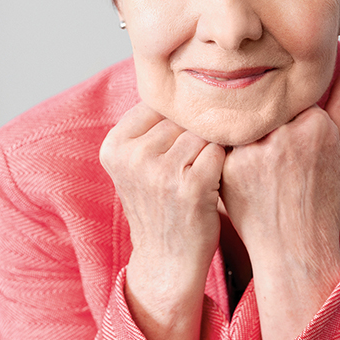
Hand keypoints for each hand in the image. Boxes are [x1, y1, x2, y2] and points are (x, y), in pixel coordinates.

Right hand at [99, 102, 224, 339]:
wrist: (168, 262)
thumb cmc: (160, 206)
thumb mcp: (136, 166)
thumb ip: (147, 128)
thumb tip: (182, 78)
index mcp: (114, 146)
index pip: (157, 104)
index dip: (178, 120)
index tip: (181, 142)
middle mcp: (133, 156)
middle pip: (182, 116)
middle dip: (197, 132)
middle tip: (199, 158)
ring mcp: (161, 170)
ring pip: (204, 131)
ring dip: (214, 145)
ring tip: (209, 169)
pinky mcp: (192, 185)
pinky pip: (220, 151)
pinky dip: (226, 161)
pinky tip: (220, 178)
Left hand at [219, 63, 339, 339]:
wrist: (296, 249)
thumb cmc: (322, 199)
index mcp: (316, 123)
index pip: (291, 95)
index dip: (288, 111)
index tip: (291, 136)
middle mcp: (284, 134)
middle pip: (266, 106)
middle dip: (266, 121)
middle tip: (273, 154)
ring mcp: (254, 151)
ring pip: (242, 121)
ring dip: (244, 132)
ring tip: (256, 163)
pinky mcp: (229, 167)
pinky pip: (223, 142)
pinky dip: (227, 150)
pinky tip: (238, 170)